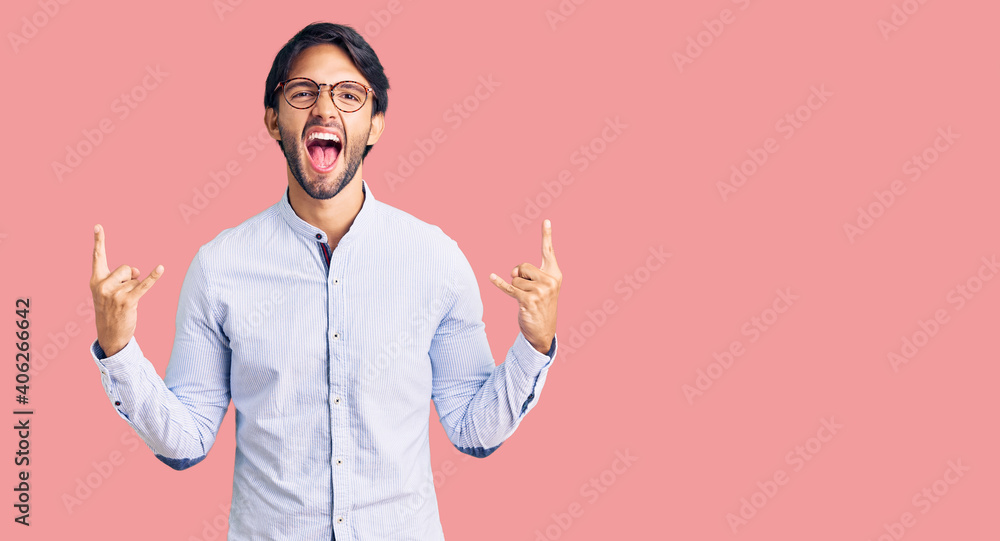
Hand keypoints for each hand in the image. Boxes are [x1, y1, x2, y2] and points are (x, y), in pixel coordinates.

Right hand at [89, 224, 163, 356]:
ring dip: (134, 288)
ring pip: (134, 279)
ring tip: (125, 302)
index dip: (99, 241)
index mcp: (95, 280)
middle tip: (122, 293)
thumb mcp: (109, 291)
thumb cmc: (110, 309)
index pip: (98, 257)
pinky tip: (161, 268)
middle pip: (126, 268)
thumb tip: (136, 271)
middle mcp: (103, 285)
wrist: (109, 334)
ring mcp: (114, 293)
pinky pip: (144, 285)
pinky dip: (154, 277)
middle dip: (129, 277)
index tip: (98, 225)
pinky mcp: (128, 301)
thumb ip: (121, 276)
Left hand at [489, 219, 561, 354]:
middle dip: (519, 276)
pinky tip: (491, 277)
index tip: (546, 220)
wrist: (543, 331)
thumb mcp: (540, 287)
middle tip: (527, 291)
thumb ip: (528, 274)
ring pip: (515, 279)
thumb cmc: (540, 306)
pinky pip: (508, 288)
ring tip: (525, 300)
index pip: (548, 252)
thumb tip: (513, 271)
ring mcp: (540, 291)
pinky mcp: (528, 300)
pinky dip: (498, 284)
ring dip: (515, 289)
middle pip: (523, 266)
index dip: (546, 236)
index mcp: (555, 275)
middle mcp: (550, 281)